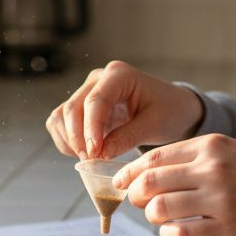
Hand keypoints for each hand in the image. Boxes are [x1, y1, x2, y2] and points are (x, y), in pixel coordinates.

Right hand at [45, 60, 204, 159]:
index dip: (91, 129)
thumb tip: (100, 154)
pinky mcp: (82, 106)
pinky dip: (67, 141)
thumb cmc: (170, 112)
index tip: (93, 153)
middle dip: (77, 138)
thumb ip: (127, 137)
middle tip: (92, 161)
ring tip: (90, 158)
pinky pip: (62, 123)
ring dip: (69, 140)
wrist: (173, 109)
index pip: (96, 101)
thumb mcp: (155, 125)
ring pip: (62, 115)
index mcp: (120, 75)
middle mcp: (98, 79)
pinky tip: (86, 153)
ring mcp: (87, 91)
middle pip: (73, 108)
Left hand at [113, 134, 235, 235]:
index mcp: (211, 146)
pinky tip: (175, 231)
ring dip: (152, 216)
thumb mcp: (231, 151)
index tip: (120, 182)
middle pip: (150, 182)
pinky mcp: (229, 228)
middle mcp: (213, 169)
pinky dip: (169, 234)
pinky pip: (181, 232)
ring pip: (160, 209)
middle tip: (136, 203)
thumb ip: (194, 159)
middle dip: (134, 195)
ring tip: (160, 218)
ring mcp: (220, 199)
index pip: (154, 157)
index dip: (129, 172)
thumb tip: (151, 174)